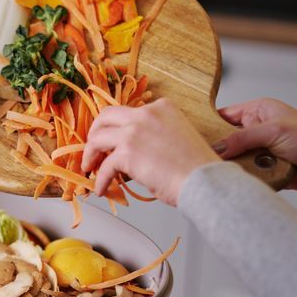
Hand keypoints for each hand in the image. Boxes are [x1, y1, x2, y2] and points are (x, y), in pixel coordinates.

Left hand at [83, 101, 217, 206]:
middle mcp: (146, 114)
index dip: (119, 127)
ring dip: (91, 154)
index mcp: (163, 107)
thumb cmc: (199, 167)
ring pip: (97, 139)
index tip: (115, 139)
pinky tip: (102, 189)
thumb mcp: (179, 139)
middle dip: (96, 132)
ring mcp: (134, 131)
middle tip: (94, 147)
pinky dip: (101, 180)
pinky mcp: (126, 153)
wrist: (205, 181)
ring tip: (90, 168)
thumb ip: (156, 137)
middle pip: (106, 117)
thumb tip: (137, 154)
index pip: (131, 112)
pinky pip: (104, 167)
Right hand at [214, 98, 296, 189]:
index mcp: (260, 110)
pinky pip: (245, 170)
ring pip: (234, 156)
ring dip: (233, 162)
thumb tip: (218, 146)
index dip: (211, 123)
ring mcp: (259, 148)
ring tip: (222, 166)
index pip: (226, 114)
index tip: (196, 134)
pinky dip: (242, 173)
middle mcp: (257, 128)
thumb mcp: (274, 131)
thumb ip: (244, 138)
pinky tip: (237, 176)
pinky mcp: (262, 166)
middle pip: (227, 138)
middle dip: (220, 147)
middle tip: (206, 154)